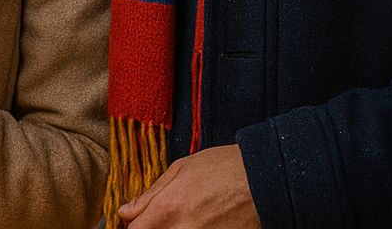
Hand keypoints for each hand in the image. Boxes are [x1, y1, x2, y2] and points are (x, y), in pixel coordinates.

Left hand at [117, 144, 259, 227]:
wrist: (266, 180)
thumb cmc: (223, 168)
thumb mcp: (180, 169)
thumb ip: (150, 195)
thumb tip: (125, 213)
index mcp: (167, 209)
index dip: (133, 227)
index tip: (136, 222)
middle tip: (163, 218)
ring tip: (186, 217)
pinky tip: (202, 223)